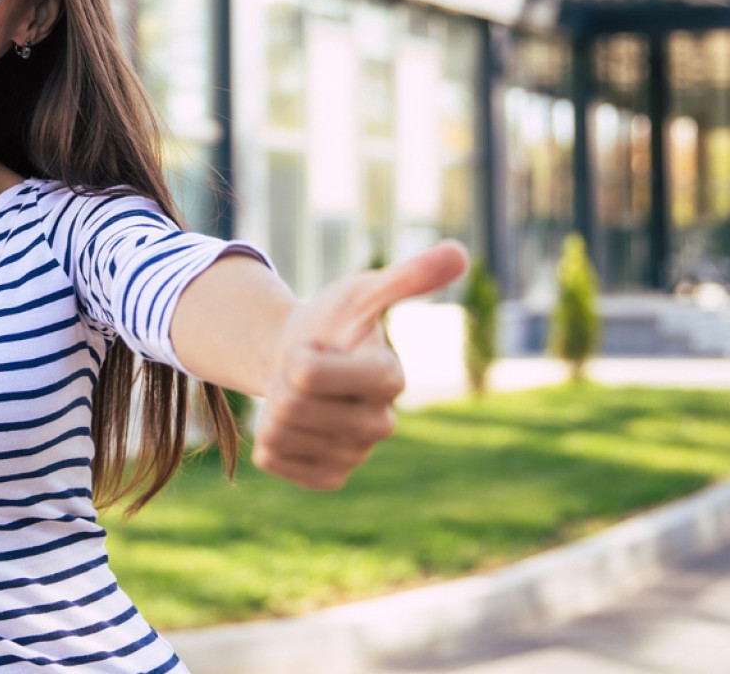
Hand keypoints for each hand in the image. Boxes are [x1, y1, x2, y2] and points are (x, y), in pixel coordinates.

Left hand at [252, 240, 469, 489]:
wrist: (298, 358)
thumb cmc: (333, 322)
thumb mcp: (362, 291)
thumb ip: (407, 276)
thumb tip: (461, 253)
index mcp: (390, 378)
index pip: (307, 375)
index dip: (296, 354)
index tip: (316, 346)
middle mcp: (381, 424)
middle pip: (290, 406)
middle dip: (281, 381)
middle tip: (301, 371)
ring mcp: (355, 455)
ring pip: (278, 434)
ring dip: (273, 408)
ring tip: (297, 394)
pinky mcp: (330, 477)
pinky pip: (274, 460)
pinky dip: (268, 440)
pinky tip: (293, 425)